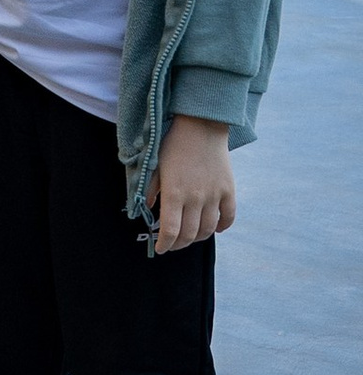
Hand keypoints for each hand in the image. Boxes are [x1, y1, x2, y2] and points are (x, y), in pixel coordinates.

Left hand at [154, 115, 235, 254]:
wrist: (201, 126)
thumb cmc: (173, 145)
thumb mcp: (154, 166)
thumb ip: (150, 190)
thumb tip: (146, 212)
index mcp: (174, 193)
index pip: (170, 230)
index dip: (164, 244)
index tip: (159, 249)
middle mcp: (195, 198)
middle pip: (189, 234)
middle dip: (178, 245)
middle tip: (172, 244)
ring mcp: (214, 195)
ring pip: (208, 229)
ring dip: (198, 238)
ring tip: (190, 237)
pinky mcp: (228, 190)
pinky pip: (228, 217)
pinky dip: (221, 227)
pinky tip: (213, 228)